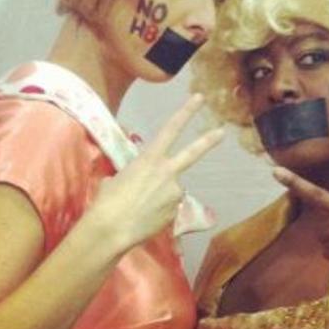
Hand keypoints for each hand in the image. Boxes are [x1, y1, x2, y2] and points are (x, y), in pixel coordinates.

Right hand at [89, 93, 223, 253]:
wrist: (110, 230)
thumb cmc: (107, 201)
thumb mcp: (118, 178)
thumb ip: (133, 174)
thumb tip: (134, 182)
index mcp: (150, 158)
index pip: (170, 129)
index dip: (186, 112)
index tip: (199, 99)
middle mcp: (167, 172)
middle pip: (192, 153)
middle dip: (208, 141)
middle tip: (222, 132)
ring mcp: (174, 192)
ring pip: (172, 190)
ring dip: (161, 196)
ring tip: (142, 207)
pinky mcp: (176, 211)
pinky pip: (169, 208)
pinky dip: (160, 211)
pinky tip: (146, 218)